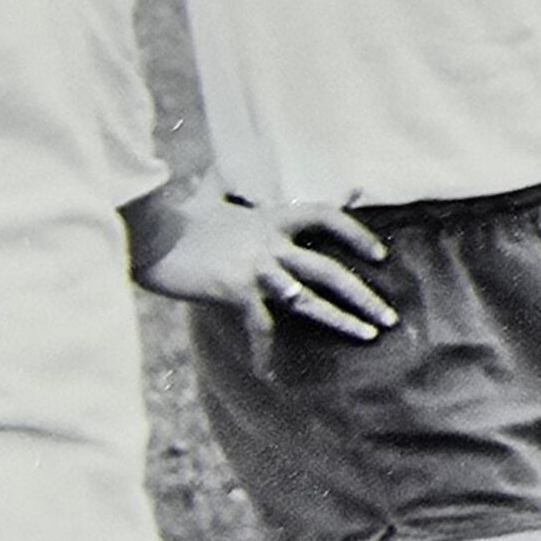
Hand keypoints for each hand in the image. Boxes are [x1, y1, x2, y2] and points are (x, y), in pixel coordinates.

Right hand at [132, 176, 395, 343]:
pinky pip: (259, 326)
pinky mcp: (235, 290)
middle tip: (389, 316)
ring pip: (308, 298)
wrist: (152, 236)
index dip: (357, 234)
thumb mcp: (212, 195)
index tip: (380, 256)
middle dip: (362, 293)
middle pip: (329, 268)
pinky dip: (264, 352)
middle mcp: (271, 242)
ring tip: (368, 335)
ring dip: (340, 319)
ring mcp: (256, 266)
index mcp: (272, 218)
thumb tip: (226, 166)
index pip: (327, 217)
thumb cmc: (182, 220)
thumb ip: (229, 186)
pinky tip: (270, 374)